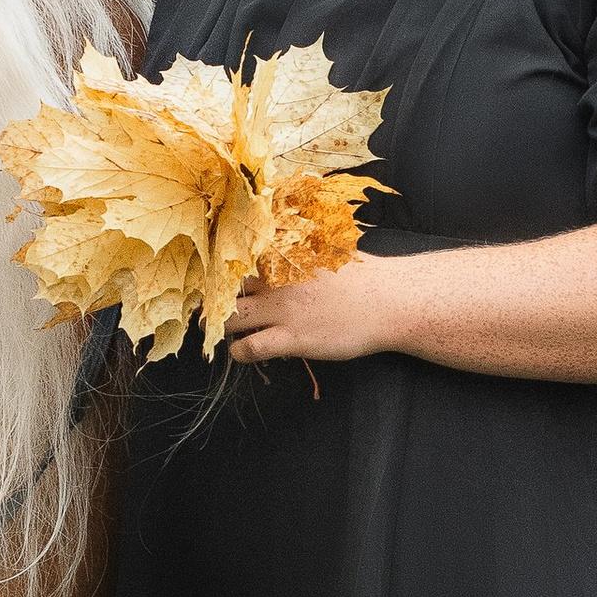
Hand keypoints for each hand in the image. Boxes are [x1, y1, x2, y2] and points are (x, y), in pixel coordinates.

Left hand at [223, 255, 401, 365]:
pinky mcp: (291, 338)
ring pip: (230, 319)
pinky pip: (250, 348)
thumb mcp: (328, 248)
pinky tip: (241, 352)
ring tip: (216, 332)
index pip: (236, 258)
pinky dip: (239, 352)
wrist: (387, 300)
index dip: (221, 270)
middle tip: (209, 308)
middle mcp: (276, 280)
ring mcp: (282, 309)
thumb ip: (300, 248)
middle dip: (214, 299)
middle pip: (225, 288)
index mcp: (283, 255)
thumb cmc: (363, 274)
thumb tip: (286, 244)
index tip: (214, 279)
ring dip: (218, 327)